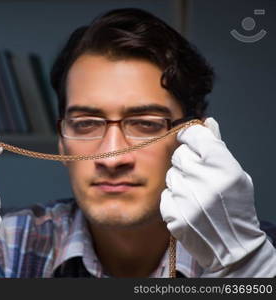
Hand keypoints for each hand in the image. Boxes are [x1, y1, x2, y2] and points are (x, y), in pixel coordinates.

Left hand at [160, 118, 275, 276]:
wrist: (232, 245)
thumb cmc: (236, 206)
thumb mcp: (235, 174)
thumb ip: (218, 147)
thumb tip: (207, 122)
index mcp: (224, 167)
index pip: (195, 135)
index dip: (191, 136)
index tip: (190, 139)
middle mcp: (205, 182)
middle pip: (180, 154)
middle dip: (187, 161)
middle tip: (198, 175)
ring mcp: (187, 200)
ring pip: (170, 174)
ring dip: (180, 180)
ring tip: (196, 194)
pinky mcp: (174, 214)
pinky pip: (166, 193)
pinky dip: (174, 198)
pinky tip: (189, 206)